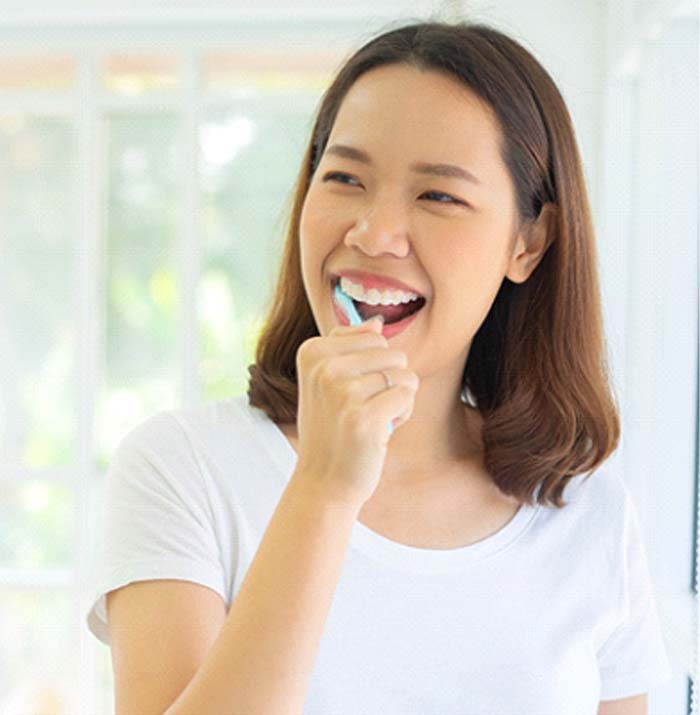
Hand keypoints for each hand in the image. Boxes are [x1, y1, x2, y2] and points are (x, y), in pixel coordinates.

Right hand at [292, 316, 419, 509]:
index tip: (350, 392)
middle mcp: (324, 366)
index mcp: (312, 351)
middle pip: (393, 353)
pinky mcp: (363, 416)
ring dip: (398, 400)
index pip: (375, 337)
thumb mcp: (328, 381)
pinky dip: (403, 414)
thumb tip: (378, 321)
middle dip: (390, 382)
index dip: (374, 367)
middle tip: (364, 409)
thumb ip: (350, 346)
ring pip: (404, 374)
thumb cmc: (332, 429)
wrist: (324, 481)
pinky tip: (381, 431)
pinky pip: (407, 395)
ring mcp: (342, 391)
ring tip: (372, 420)